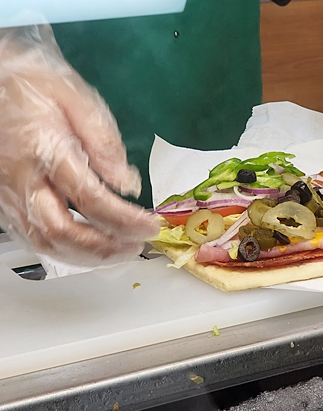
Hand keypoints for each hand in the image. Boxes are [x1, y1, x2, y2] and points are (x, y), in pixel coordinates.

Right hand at [0, 25, 158, 265]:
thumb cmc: (36, 85)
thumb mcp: (76, 98)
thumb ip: (104, 142)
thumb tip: (128, 184)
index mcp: (45, 151)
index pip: (89, 198)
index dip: (124, 220)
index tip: (152, 226)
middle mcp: (22, 180)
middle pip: (61, 231)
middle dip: (104, 248)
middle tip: (138, 246)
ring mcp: (9, 195)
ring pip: (44, 242)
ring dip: (87, 256)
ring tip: (122, 251)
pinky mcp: (5, 202)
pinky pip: (33, 237)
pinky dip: (66, 250)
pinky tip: (92, 247)